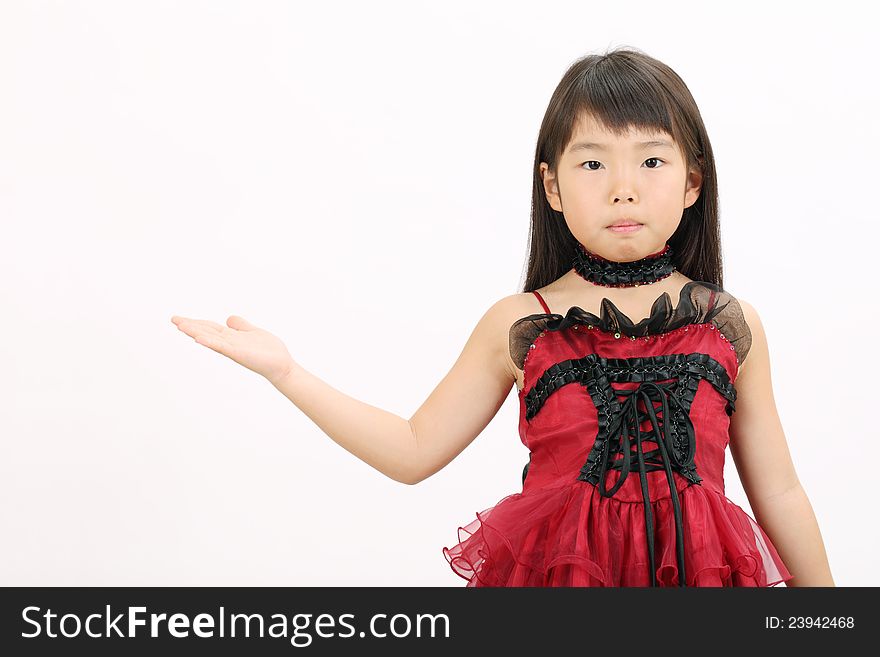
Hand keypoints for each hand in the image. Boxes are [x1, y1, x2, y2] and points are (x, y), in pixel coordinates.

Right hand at [171, 314, 295, 385]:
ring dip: (195, 332)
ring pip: (210, 338)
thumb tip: (228, 318)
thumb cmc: (269, 351)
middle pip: (206, 332)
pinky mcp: (239, 353)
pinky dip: (210, 342)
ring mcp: (232, 349)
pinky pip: (222, 347)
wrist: (281, 365)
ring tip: (180, 326)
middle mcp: (228, 343)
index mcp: (231, 337)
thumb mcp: (252, 331)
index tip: (179, 318)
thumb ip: (240, 325)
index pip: (209, 328)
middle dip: (190, 326)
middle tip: (173, 319)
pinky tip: (198, 338)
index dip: (195, 322)